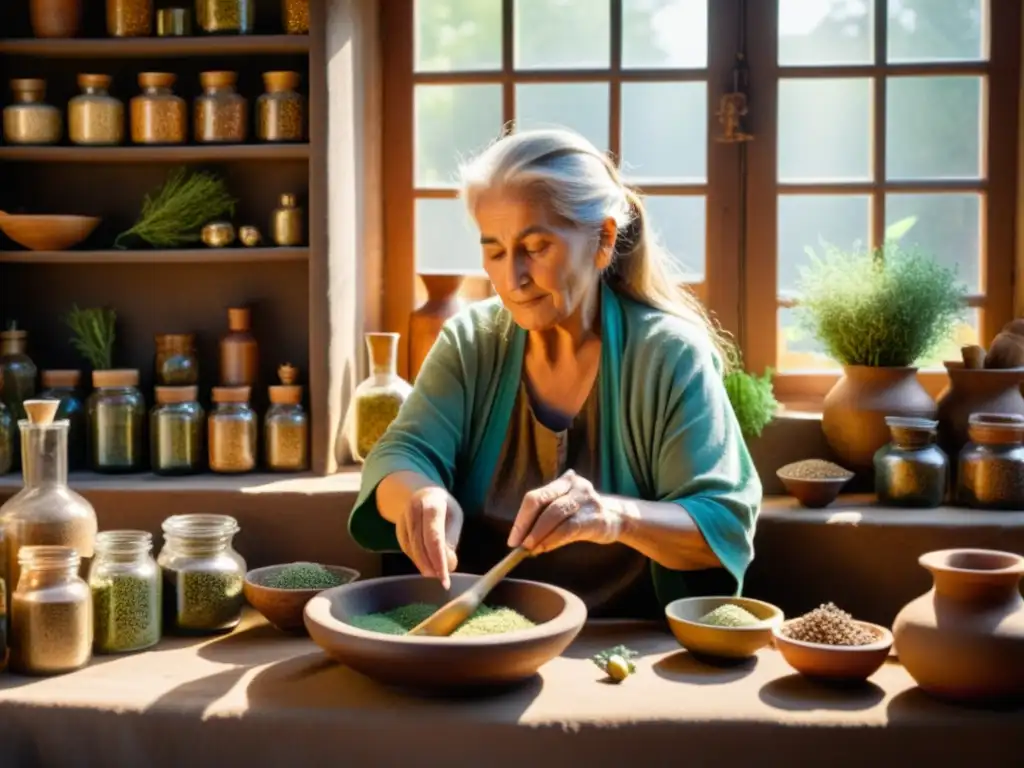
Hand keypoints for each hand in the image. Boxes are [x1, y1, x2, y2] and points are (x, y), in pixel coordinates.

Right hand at [395, 486, 462, 588]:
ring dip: (423, 565)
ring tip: (436, 574)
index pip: (434, 538)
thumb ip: (451, 539)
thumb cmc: (443, 507)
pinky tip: (427, 565)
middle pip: (419, 545)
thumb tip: (449, 565)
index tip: (445, 579)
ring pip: (411, 549)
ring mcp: (402, 519)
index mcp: (432, 504)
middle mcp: (413, 510)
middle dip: (430, 566)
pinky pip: (406, 549)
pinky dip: (416, 559)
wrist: (420, 492)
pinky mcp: (397, 529)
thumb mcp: (454, 517)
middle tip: (442, 580)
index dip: (439, 560)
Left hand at [507, 470, 623, 554]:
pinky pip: (567, 529)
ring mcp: (586, 500)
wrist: (618, 518)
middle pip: (541, 502)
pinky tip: (544, 549)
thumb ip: (545, 519)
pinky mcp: (594, 517)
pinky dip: (552, 540)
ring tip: (529, 549)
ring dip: (537, 535)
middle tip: (517, 544)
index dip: (521, 518)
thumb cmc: (584, 516)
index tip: (513, 538)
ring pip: (553, 515)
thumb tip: (521, 542)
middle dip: (525, 525)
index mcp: (563, 482)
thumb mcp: (565, 509)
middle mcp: (574, 486)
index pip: (535, 497)